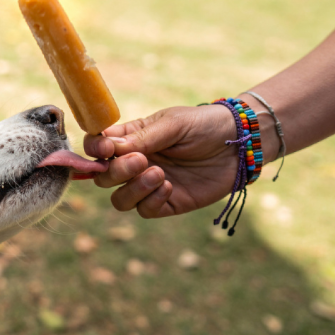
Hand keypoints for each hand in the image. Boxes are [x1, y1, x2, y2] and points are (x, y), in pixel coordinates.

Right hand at [83, 105, 241, 217]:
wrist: (240, 143)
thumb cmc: (204, 125)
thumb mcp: (173, 124)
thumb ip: (142, 138)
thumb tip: (110, 150)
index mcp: (130, 139)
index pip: (97, 147)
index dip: (94, 151)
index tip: (107, 149)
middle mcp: (135, 163)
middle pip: (103, 178)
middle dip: (116, 172)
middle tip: (142, 160)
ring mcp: (149, 185)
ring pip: (119, 200)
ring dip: (132, 189)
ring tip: (158, 174)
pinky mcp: (167, 203)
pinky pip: (144, 210)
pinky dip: (152, 200)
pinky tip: (169, 186)